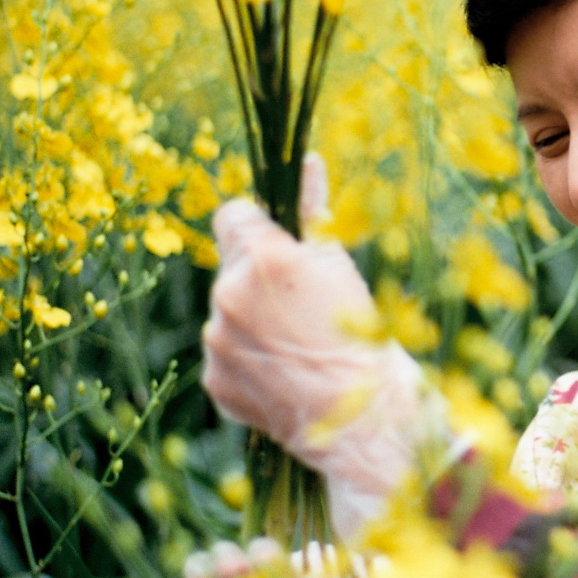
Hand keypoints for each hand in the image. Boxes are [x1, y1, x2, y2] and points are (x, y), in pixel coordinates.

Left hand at [204, 155, 437, 537]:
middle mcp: (228, 295)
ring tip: (298, 345)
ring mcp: (217, 341)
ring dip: (252, 321)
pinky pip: (225, 356)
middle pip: (230, 267)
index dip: (255, 228)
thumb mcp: (340, 263)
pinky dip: (249, 361)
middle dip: (258, 279)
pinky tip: (285, 373)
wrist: (363, 416)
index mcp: (262, 258)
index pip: (231, 215)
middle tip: (301, 307)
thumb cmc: (362, 333)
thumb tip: (307, 161)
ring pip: (226, 313)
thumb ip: (314, 210)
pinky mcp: (214, 380)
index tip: (277, 245)